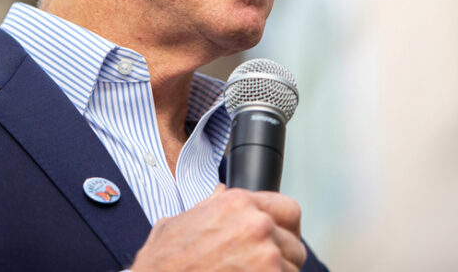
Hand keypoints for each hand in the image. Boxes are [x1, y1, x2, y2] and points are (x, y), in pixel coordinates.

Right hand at [130, 184, 306, 271]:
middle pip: (295, 243)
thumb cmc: (162, 264)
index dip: (283, 228)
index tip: (278, 241)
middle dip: (283, 258)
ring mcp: (266, 256)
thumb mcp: (177, 224)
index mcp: (238, 204)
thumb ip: (207, 205)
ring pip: (292, 269)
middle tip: (264, 267)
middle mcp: (257, 225)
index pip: (287, 210)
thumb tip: (220, 192)